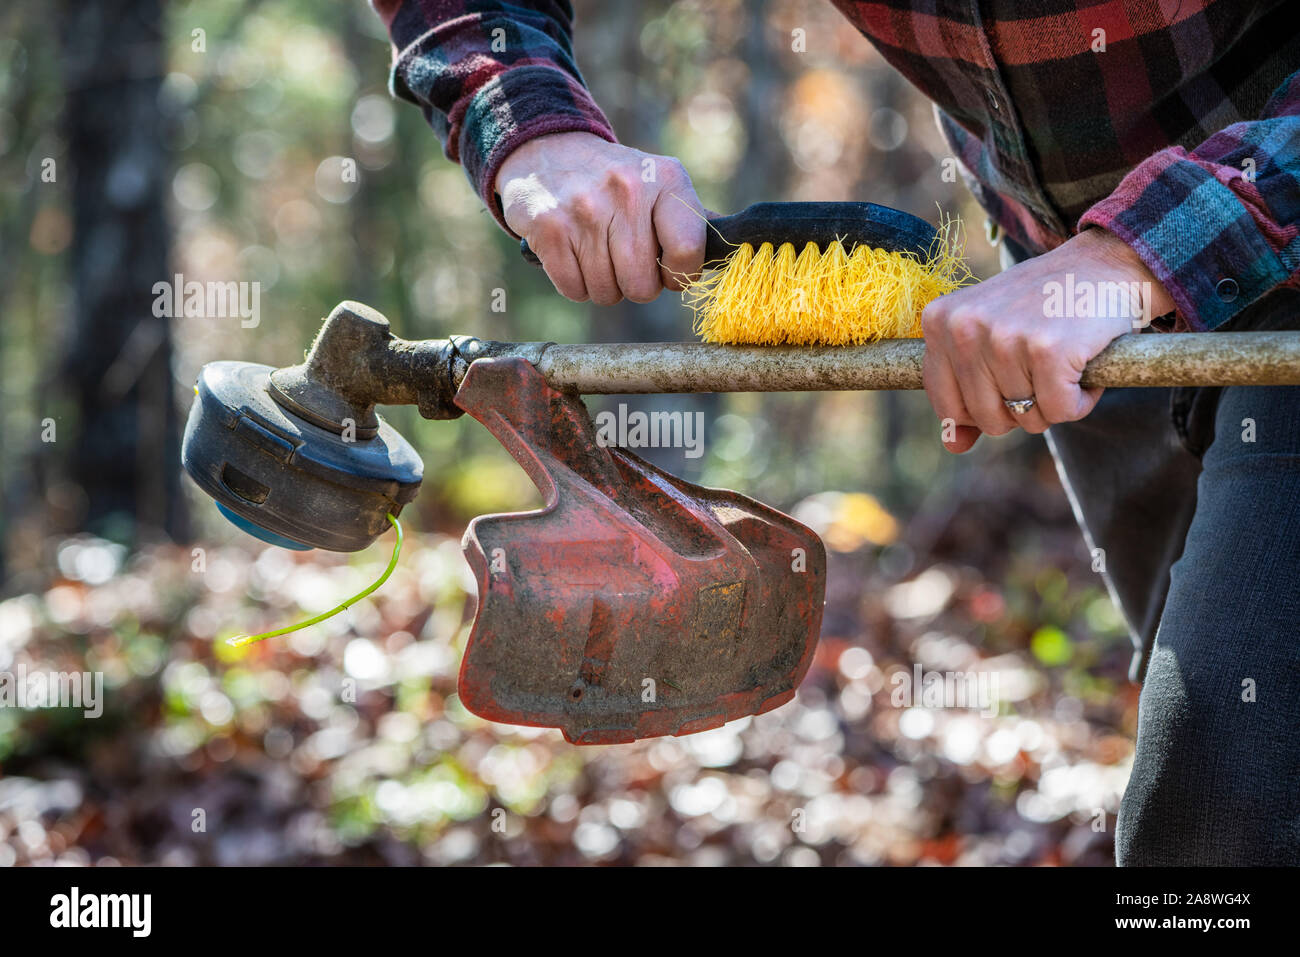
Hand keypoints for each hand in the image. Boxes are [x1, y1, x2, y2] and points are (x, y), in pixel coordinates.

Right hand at [495, 132, 707, 305]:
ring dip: (602, 285)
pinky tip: (572, 253)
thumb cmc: (614, 180)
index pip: (688, 252)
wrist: (548, 149)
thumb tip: (731, 256)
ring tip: (595, 251)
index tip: (666, 270)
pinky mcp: (550, 227)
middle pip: (643, 286)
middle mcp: (628, 190)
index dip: (677, 275)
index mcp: (666, 179)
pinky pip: (574, 290)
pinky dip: (574, 284)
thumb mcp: (658, 184)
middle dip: (634, 285)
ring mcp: (586, 209)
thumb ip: (691, 221)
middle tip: (623, 260)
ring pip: (606, 292)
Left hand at [921, 227, 1174, 452]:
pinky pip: (1060, 412)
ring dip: (1055, 401)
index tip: (1008, 382)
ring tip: (1063, 358)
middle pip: (987, 418)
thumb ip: (965, 389)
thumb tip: (954, 446)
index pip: (947, 404)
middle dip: (1022, 407)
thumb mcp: (990, 336)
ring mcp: (1005, 338)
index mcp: (940, 322)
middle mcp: (964, 328)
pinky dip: (1081, 400)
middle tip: (1042, 368)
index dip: (983, 408)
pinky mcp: (1048, 350)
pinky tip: (1084, 364)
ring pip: (1026, 418)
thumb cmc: (1043, 305)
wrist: (1107, 263)